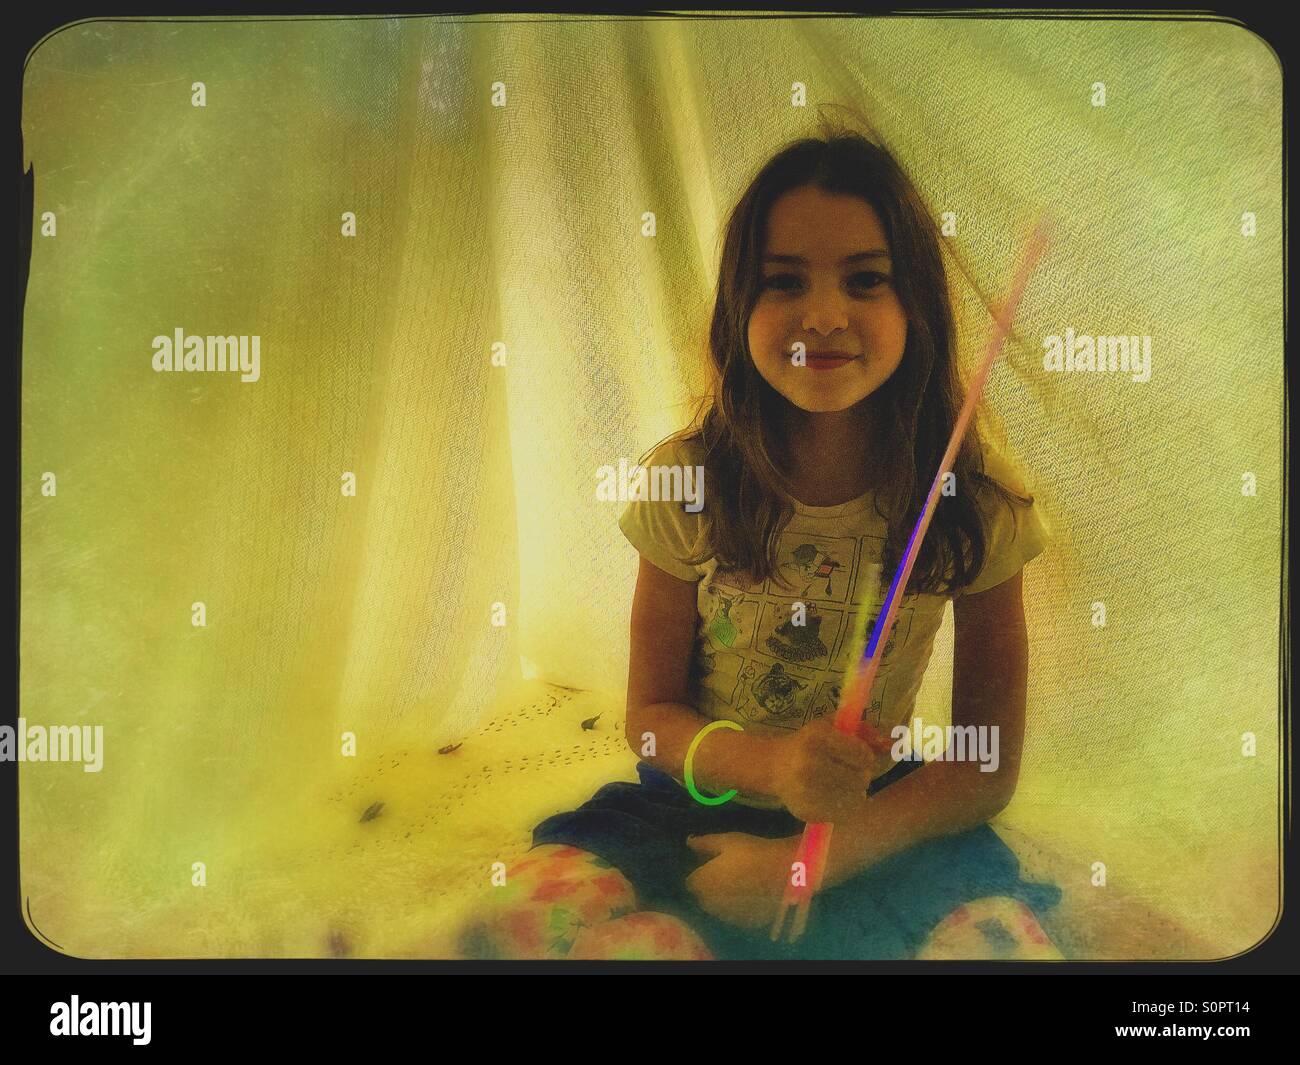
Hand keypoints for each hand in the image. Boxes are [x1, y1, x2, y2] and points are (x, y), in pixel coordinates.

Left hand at [684, 833, 797, 929]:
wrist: (786, 873)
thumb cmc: (754, 852)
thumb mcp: (728, 841)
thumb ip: (704, 843)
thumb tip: (688, 841)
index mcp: (703, 882)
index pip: (690, 883)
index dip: (698, 875)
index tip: (707, 867)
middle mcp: (711, 903)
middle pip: (702, 897)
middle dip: (708, 888)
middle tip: (724, 875)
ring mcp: (728, 916)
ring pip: (717, 909)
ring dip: (721, 900)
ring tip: (738, 886)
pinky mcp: (745, 924)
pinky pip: (734, 917)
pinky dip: (737, 909)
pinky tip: (749, 897)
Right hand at [766, 714, 883, 823]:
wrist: (775, 766)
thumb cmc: (809, 743)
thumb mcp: (833, 728)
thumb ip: (865, 732)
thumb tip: (892, 742)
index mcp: (817, 738)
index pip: (862, 754)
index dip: (865, 755)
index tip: (857, 754)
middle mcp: (810, 765)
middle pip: (861, 777)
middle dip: (861, 773)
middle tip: (849, 770)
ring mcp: (807, 792)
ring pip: (856, 798)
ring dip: (855, 791)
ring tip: (842, 783)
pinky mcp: (807, 811)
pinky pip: (843, 814)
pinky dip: (845, 806)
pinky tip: (834, 795)